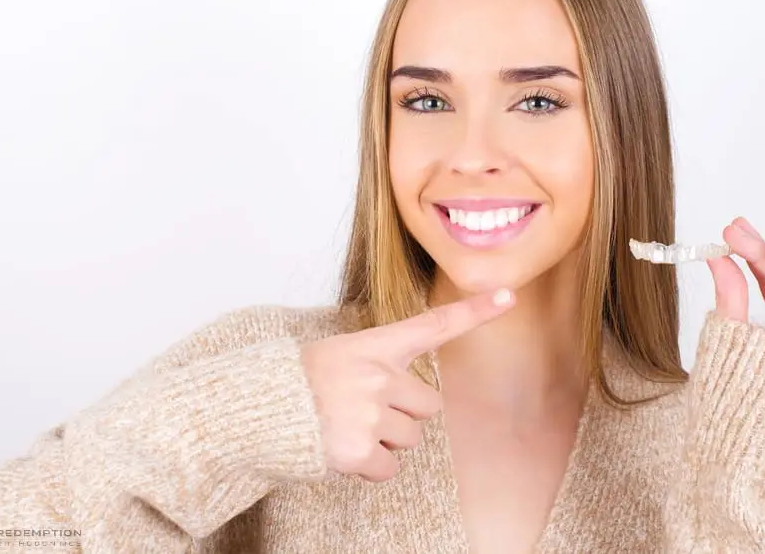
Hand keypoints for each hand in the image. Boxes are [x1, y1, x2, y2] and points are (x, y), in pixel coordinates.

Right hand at [302, 288, 514, 481]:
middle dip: (403, 414)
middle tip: (363, 409)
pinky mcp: (358, 451)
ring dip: (385, 440)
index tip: (507, 297)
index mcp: (376, 347)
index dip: (474, 311)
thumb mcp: (342, 355)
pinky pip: (389, 467)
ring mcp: (370, 413)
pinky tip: (343, 450)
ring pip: (411, 438)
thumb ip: (381, 367)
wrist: (257, 410)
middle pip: (428, 405)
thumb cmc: (301, 382)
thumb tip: (417, 401)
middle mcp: (379, 376)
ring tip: (347, 427)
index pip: (434, 325)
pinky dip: (370, 467)